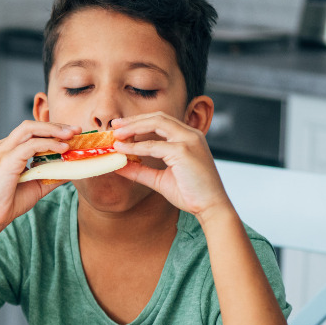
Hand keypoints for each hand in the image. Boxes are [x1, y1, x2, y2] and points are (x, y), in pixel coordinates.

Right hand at [0, 120, 78, 232]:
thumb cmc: (10, 202)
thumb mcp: (38, 185)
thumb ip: (53, 175)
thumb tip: (73, 168)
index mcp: (10, 150)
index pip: (33, 132)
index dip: (54, 129)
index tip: (73, 133)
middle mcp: (5, 146)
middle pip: (32, 125)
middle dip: (56, 125)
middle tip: (76, 130)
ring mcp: (4, 151)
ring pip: (30, 129)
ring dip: (53, 130)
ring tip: (71, 135)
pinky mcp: (6, 160)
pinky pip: (30, 145)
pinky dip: (48, 144)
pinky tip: (62, 149)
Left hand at [110, 113, 229, 219]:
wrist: (211, 207)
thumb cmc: (190, 193)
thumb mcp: (160, 179)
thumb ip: (140, 170)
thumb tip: (118, 165)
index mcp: (188, 138)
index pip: (161, 121)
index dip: (139, 122)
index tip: (120, 127)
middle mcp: (190, 135)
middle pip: (158, 117)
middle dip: (134, 120)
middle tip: (114, 125)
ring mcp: (189, 140)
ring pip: (156, 124)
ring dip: (133, 127)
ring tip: (116, 134)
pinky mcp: (184, 151)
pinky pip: (154, 145)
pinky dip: (136, 146)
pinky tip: (122, 150)